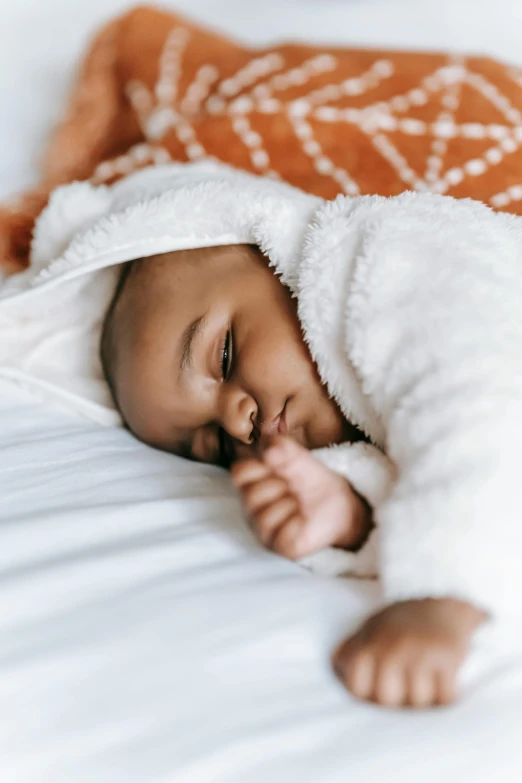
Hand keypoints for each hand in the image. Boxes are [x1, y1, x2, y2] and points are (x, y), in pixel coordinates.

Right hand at [231, 435, 371, 559]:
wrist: (340, 503)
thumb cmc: (311, 480)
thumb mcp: (297, 457)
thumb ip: (281, 448)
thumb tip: (269, 452)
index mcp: (251, 484)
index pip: (239, 472)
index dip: (261, 466)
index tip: (278, 467)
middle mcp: (252, 509)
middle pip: (251, 495)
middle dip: (279, 485)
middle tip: (293, 486)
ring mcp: (265, 530)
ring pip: (265, 517)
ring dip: (290, 504)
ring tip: (300, 503)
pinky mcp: (281, 547)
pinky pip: (283, 535)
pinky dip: (298, 523)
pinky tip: (304, 519)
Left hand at [333, 598, 486, 707]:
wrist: (439, 596)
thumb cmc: (401, 619)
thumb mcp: (370, 627)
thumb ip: (352, 650)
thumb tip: (334, 669)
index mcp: (370, 643)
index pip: (357, 688)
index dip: (367, 694)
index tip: (377, 689)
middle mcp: (393, 648)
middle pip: (387, 700)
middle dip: (396, 700)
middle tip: (404, 688)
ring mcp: (421, 653)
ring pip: (418, 702)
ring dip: (423, 699)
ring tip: (424, 683)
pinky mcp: (448, 656)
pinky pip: (445, 698)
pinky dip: (445, 696)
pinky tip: (442, 683)